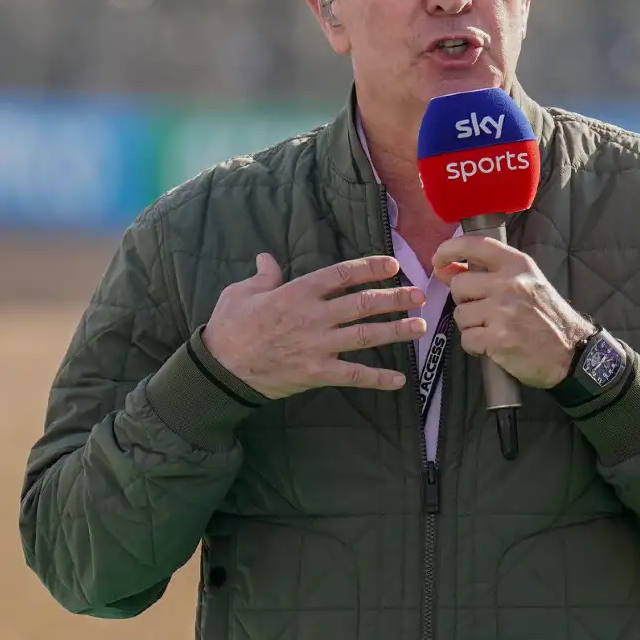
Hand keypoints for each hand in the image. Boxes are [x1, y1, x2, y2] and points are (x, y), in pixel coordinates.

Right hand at [202, 253, 427, 398]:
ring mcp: (318, 345)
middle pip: (363, 303)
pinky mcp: (317, 372)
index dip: (370, 268)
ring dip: (396, 331)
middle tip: (420, 294)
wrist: (219, 368)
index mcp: (298, 292)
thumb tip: (267, 259)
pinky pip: (353, 375)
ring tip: (420, 326)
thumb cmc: (229, 327)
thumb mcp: (240, 293)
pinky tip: (400, 380)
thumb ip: (262, 276)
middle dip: (395, 298)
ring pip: (365, 335)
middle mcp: (314, 316)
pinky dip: (377, 379)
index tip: (392, 265)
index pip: (342, 274)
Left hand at [432, 236, 596, 388]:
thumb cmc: (548, 317)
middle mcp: (510, 283)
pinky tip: (493, 346)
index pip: (474, 245)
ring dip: (471, 326)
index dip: (449, 249)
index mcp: (517, 264)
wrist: (571, 352)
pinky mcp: (498, 339)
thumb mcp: (528, 284)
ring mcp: (503, 311)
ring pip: (461, 315)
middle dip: (464, 300)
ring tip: (492, 330)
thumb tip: (449, 269)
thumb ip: (492, 273)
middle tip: (482, 311)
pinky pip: (467, 339)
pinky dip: (475, 346)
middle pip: (459, 285)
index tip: (438, 261)